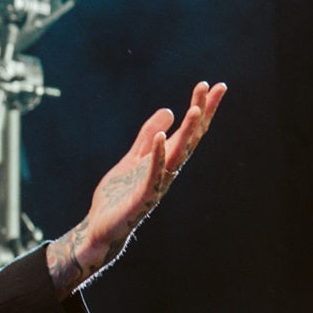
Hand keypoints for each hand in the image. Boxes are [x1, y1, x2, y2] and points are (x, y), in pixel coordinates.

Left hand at [48, 81, 226, 294]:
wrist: (100, 227)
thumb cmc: (118, 195)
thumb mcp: (132, 158)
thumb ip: (147, 137)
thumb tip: (170, 111)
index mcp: (165, 160)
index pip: (189, 131)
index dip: (201, 108)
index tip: (212, 85)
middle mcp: (167, 170)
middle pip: (190, 138)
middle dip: (201, 113)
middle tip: (212, 87)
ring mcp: (157, 184)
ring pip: (177, 155)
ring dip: (187, 132)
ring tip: (195, 109)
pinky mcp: (142, 197)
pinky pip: (153, 174)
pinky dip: (156, 155)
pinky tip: (160, 137)